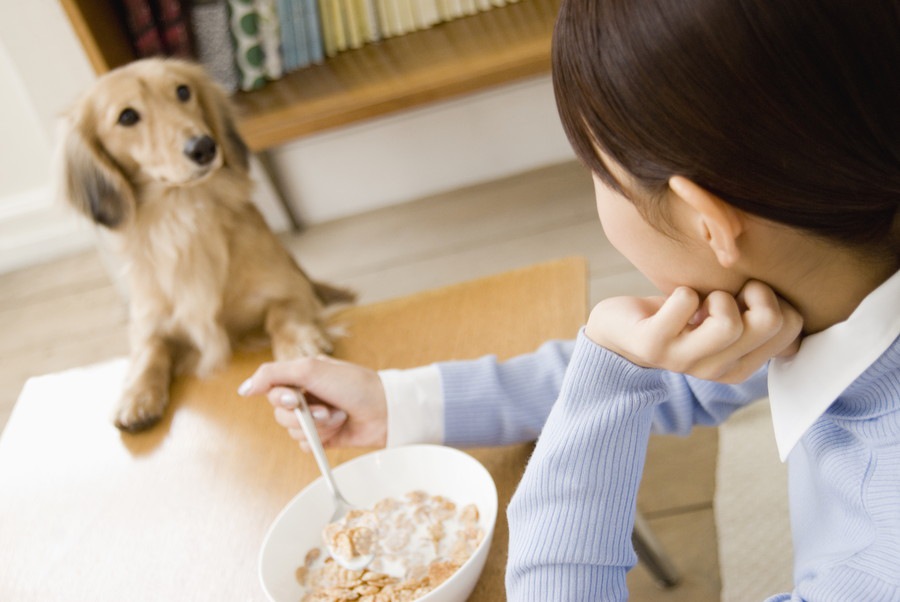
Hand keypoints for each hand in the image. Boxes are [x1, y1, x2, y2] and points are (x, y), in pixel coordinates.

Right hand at [238, 355, 387, 448]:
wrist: (385, 411)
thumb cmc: (354, 385)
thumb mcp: (311, 369)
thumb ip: (273, 374)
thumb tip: (243, 389)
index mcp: (301, 375)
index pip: (271, 388)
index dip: (281, 397)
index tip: (296, 398)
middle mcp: (305, 396)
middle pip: (279, 414)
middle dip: (303, 415)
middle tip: (325, 409)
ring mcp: (314, 418)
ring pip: (292, 431)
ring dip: (316, 426)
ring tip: (338, 417)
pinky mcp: (323, 437)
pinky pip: (304, 446)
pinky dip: (320, 439)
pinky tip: (338, 429)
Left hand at [584, 280, 802, 383]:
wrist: (621, 329)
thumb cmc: (680, 316)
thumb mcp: (726, 317)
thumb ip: (758, 316)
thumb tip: (793, 301)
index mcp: (741, 366)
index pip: (791, 327)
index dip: (775, 299)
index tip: (746, 298)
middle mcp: (716, 371)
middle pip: (769, 322)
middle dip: (753, 291)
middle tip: (724, 294)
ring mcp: (684, 361)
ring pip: (729, 322)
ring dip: (716, 295)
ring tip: (699, 301)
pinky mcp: (653, 346)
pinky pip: (685, 302)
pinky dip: (682, 291)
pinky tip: (673, 304)